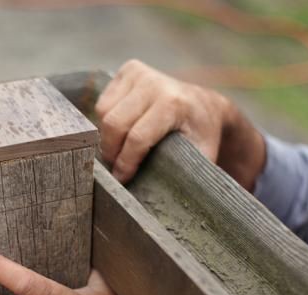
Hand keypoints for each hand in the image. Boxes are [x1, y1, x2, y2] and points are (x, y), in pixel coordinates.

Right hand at [96, 59, 264, 189]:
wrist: (205, 105)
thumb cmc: (200, 137)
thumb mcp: (201, 156)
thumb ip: (186, 175)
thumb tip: (175, 209)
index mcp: (173, 103)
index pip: (137, 137)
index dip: (125, 163)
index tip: (121, 180)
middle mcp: (155, 83)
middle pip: (114, 124)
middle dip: (111, 151)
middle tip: (115, 169)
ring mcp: (140, 72)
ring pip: (103, 113)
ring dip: (107, 137)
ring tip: (119, 151)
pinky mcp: (128, 70)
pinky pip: (103, 102)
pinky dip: (106, 121)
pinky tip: (121, 130)